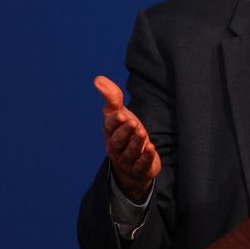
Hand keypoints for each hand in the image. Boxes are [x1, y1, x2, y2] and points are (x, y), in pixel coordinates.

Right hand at [94, 75, 160, 203]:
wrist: (133, 162)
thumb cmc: (126, 133)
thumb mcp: (120, 115)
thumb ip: (112, 98)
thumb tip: (98, 79)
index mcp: (110, 132)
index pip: (110, 126)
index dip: (114, 121)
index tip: (121, 114)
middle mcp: (116, 147)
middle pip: (118, 140)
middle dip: (125, 131)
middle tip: (133, 122)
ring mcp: (127, 159)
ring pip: (130, 152)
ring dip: (136, 143)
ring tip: (143, 134)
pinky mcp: (140, 169)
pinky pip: (141, 165)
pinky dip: (146, 157)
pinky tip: (151, 148)